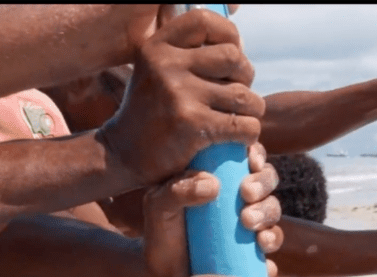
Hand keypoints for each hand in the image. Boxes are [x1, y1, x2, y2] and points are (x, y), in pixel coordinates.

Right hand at [99, 8, 264, 188]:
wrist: (123, 155)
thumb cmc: (151, 112)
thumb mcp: (156, 71)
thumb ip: (187, 53)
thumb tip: (238, 46)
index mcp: (157, 47)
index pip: (204, 21)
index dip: (229, 35)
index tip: (231, 57)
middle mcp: (165, 65)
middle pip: (233, 58)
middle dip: (246, 77)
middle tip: (238, 94)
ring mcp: (178, 94)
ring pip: (244, 96)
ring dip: (253, 109)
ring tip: (242, 118)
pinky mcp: (191, 125)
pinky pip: (243, 125)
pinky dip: (250, 133)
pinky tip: (240, 138)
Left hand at [142, 141, 281, 276]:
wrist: (161, 272)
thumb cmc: (160, 230)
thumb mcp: (159, 205)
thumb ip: (177, 190)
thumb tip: (213, 185)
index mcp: (220, 176)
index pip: (246, 156)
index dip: (256, 154)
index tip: (250, 161)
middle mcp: (240, 197)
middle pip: (266, 180)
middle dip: (264, 183)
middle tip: (247, 194)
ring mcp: (250, 224)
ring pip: (273, 210)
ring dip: (268, 212)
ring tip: (249, 223)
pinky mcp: (255, 249)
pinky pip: (271, 243)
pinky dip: (272, 242)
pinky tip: (262, 246)